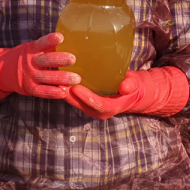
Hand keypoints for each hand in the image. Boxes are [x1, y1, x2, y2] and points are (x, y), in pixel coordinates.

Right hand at [0, 33, 80, 99]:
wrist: (3, 71)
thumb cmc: (25, 57)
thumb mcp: (32, 48)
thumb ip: (46, 47)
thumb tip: (70, 43)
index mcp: (32, 49)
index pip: (41, 43)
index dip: (50, 40)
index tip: (60, 37)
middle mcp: (30, 62)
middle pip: (46, 60)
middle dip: (59, 59)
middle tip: (73, 59)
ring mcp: (29, 76)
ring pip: (46, 77)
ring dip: (62, 78)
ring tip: (76, 78)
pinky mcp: (29, 88)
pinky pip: (41, 91)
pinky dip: (52, 93)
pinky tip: (63, 93)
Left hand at [64, 67, 188, 119]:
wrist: (129, 92)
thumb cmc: (132, 86)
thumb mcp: (135, 84)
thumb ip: (130, 85)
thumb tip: (124, 86)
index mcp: (110, 108)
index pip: (97, 104)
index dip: (86, 97)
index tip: (77, 88)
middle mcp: (98, 111)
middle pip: (81, 105)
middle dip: (69, 95)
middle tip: (58, 83)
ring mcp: (90, 107)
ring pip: (75, 102)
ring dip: (64, 92)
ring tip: (55, 80)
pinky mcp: (85, 102)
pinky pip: (74, 97)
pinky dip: (67, 89)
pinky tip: (59, 78)